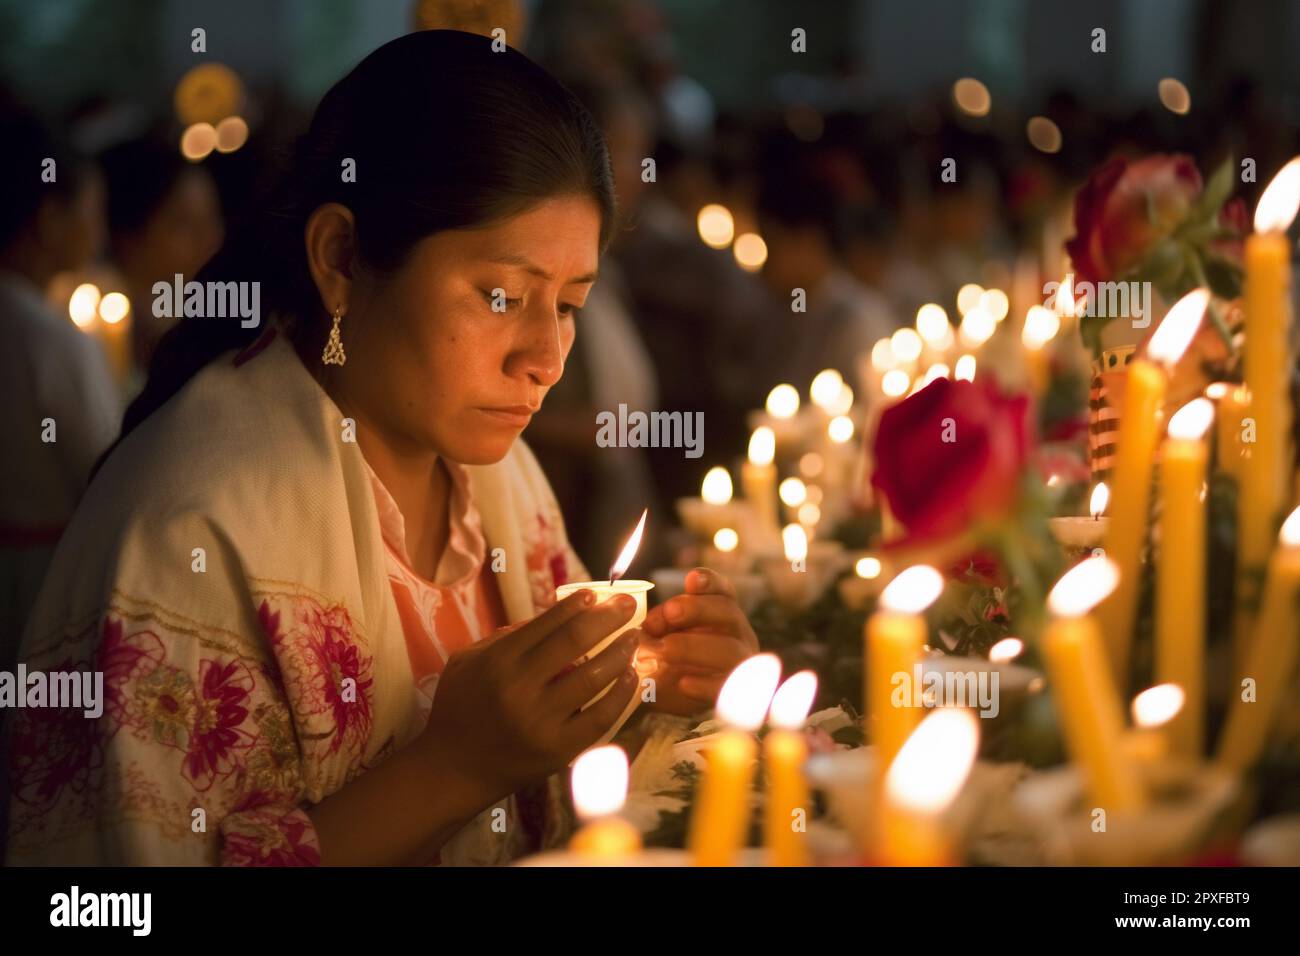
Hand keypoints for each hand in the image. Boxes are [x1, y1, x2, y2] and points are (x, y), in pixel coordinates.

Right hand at [421, 589, 640, 798]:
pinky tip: (630, 676)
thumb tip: (552, 618)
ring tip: (634, 637)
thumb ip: (504, 637)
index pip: (548, 623)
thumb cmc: (459, 708)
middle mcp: (520, 688)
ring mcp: (542, 721)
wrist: (454, 769)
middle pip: (576, 641)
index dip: (577, 605)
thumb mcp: (466, 661)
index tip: (595, 594)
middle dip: (608, 617)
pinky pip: (601, 716)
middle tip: (627, 604)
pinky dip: (621, 694)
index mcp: (498, 662)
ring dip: (620, 651)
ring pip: (594, 676)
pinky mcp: (559, 749)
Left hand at [637, 567, 758, 715]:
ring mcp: (740, 663)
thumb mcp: (660, 635)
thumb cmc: (667, 658)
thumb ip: (657, 623)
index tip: (691, 579)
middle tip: (668, 614)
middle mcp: (737, 633)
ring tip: (664, 650)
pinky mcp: (734, 693)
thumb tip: (647, 621)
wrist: (672, 699)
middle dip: (696, 609)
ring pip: (730, 650)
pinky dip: (705, 684)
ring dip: (694, 647)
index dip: (710, 582)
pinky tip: (683, 683)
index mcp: (720, 613)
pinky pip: (727, 687)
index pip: (723, 590)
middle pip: (728, 612)